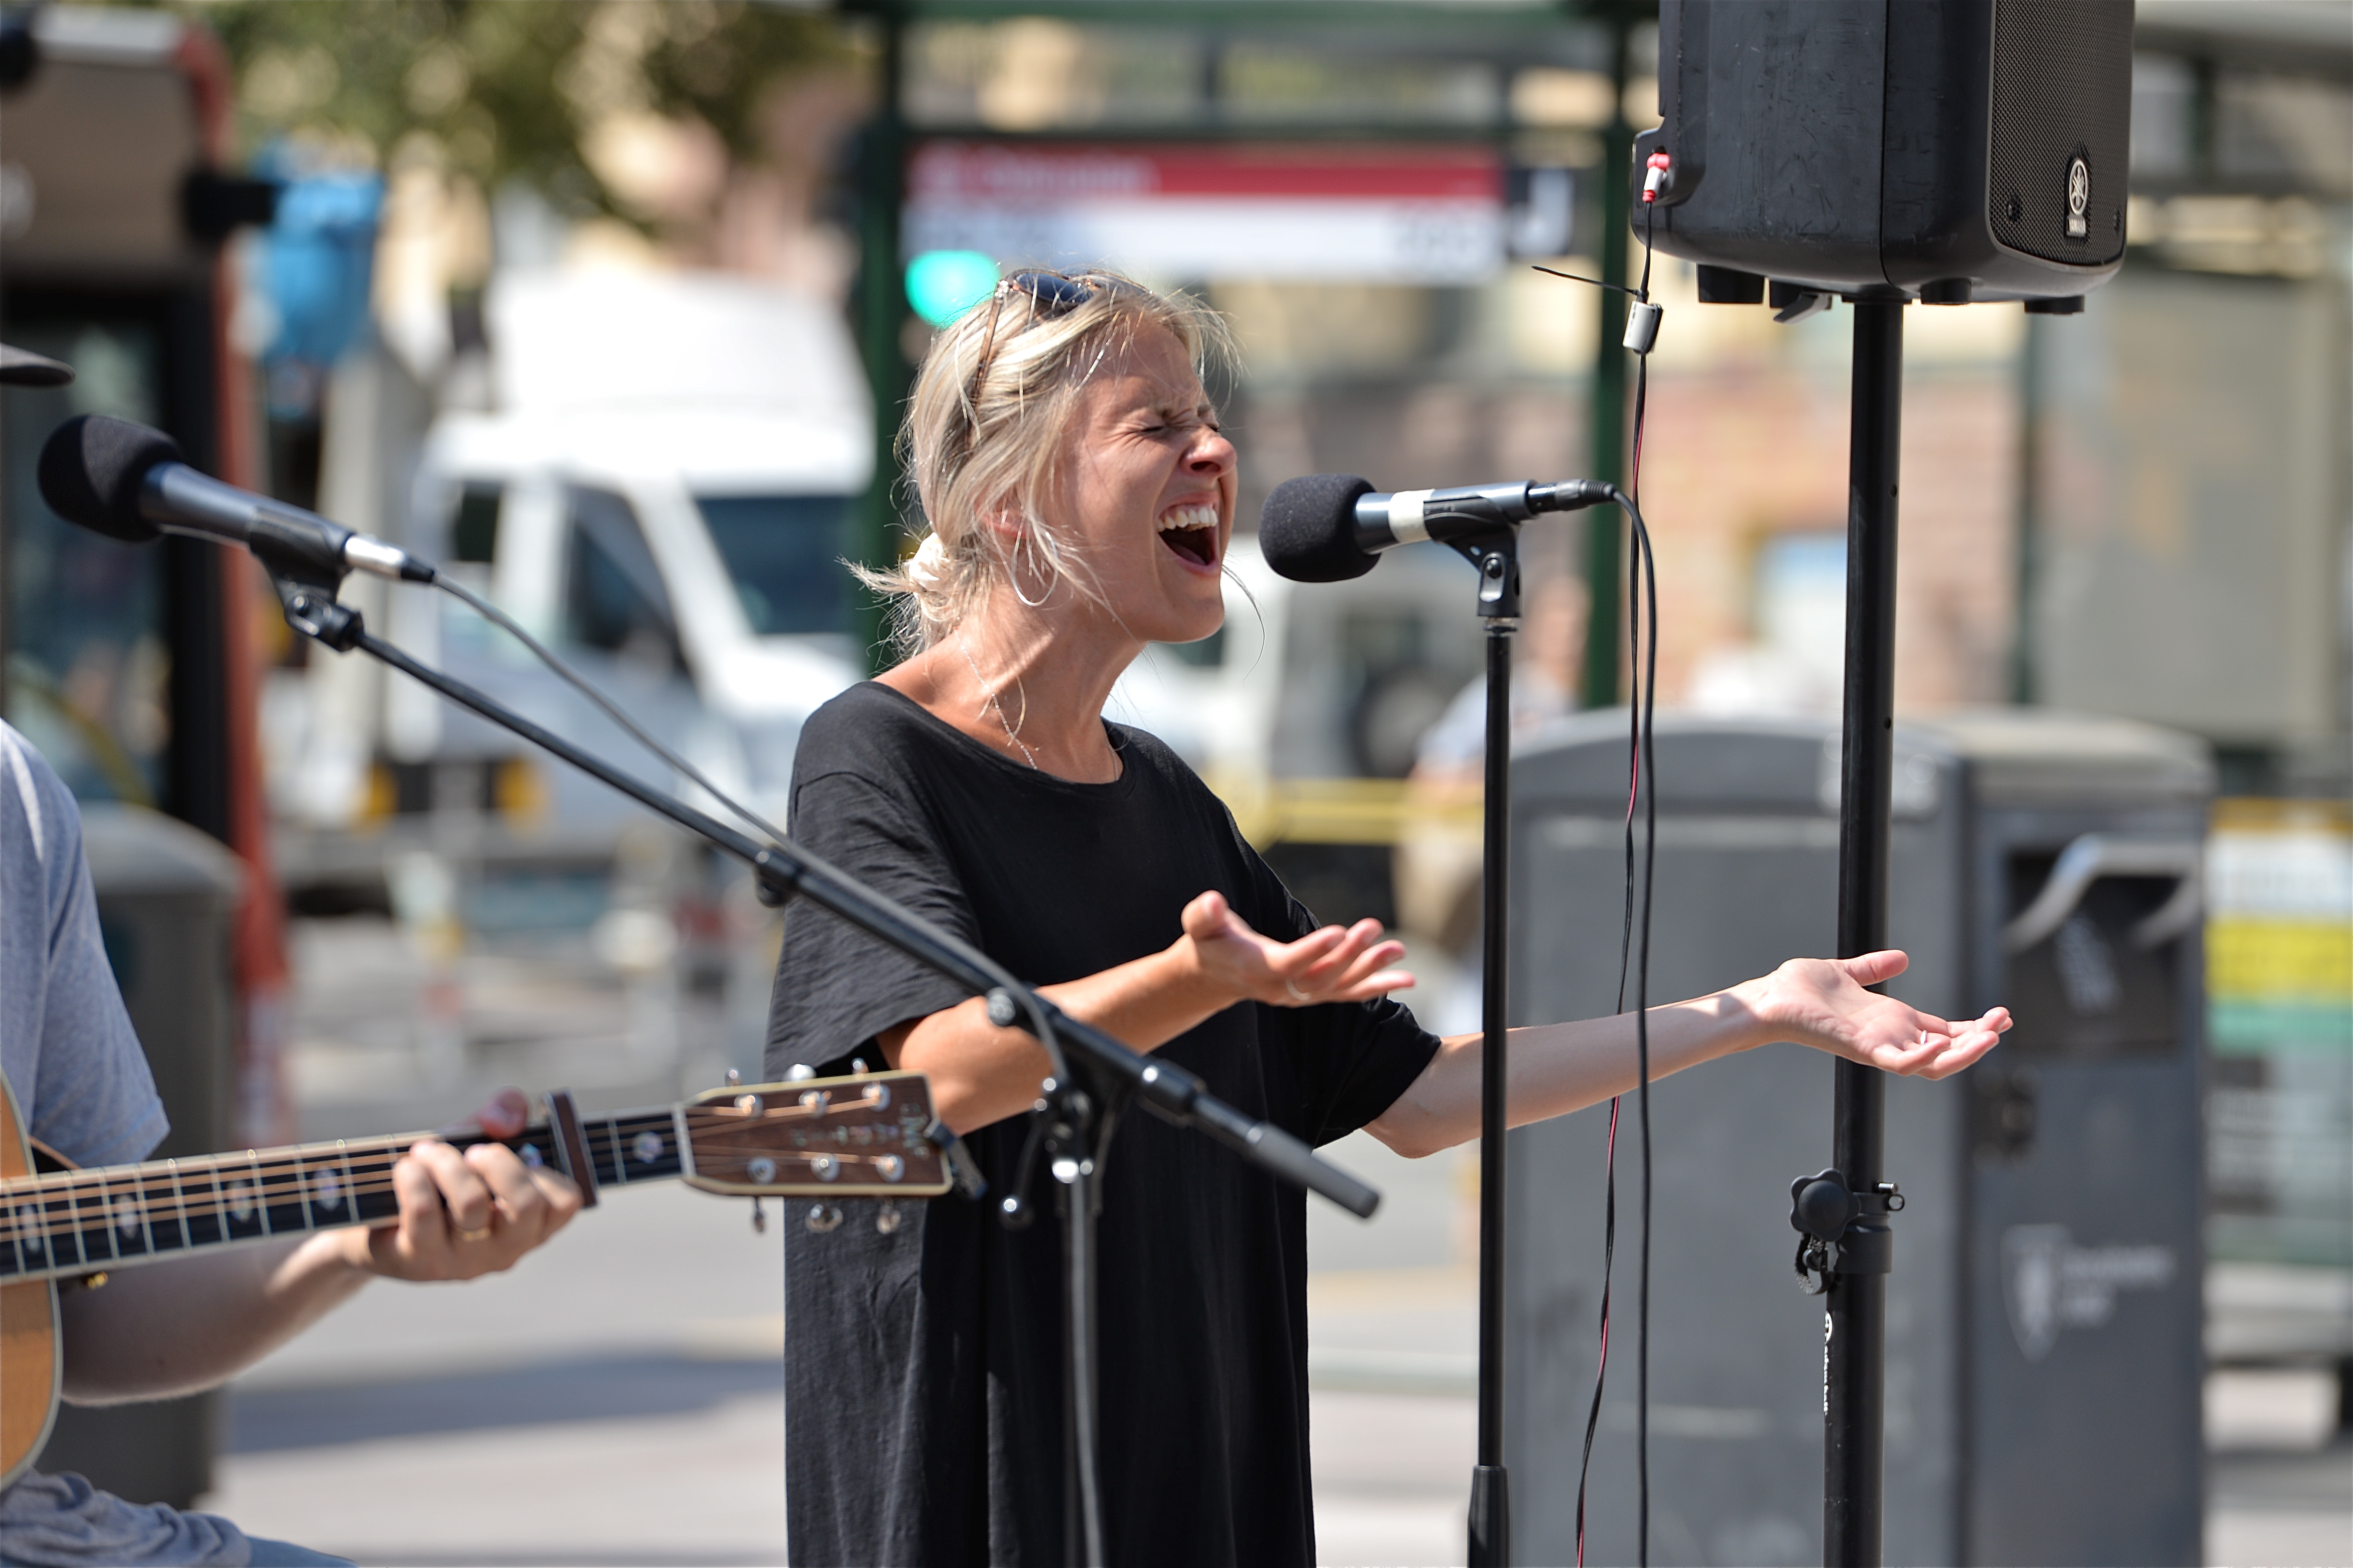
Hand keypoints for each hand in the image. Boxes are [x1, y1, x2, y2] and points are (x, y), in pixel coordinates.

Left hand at [341, 1088, 583, 1280]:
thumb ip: (502, 1115)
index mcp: (529, 1224)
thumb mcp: (474, 1140)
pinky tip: (405, 1169)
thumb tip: (507, 1119)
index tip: (512, 1152)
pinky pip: (424, 1211)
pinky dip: (414, 1176)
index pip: (565, 1202)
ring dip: (446, 1162)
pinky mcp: (418, 1263)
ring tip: (425, 1151)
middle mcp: (504, 1250)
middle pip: (527, 1204)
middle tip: (472, 1151)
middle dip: (498, 1161)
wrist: (369, 1216)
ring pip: (471, 1203)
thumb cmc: (437, 1177)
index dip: (543, 1168)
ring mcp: (462, 1262)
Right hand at [1180, 890, 1413, 1009]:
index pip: (1288, 964)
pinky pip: (1348, 993)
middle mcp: (1281, 989)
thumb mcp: (1198, 924)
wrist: (1213, 973)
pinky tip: (1405, 978)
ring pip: (1339, 986)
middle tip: (1373, 929)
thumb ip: (1203, 914)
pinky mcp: (1312, 993)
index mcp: (1256, 969)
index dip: (1313, 951)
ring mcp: (1299, 994)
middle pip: (1321, 977)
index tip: (1338, 931)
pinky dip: (1376, 986)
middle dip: (1349, 955)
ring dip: (1371, 970)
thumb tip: (1211, 903)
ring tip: (1398, 950)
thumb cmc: (1209, 941)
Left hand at [1738, 951, 2009, 1077]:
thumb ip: (1874, 968)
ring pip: (1932, 1063)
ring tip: (1990, 1037)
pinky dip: (1922, 1057)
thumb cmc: (1800, 990)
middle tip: (2002, 1023)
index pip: (1943, 1031)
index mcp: (1891, 1021)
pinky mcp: (1861, 1049)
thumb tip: (1901, 957)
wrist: (1769, 998)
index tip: (2001, 1017)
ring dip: (1963, 1052)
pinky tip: (1941, 1042)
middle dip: (1978, 1040)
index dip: (1972, 1028)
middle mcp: (1890, 1037)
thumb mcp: (1847, 972)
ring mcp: (1878, 1046)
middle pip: (1947, 1050)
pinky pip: (1899, 1063)